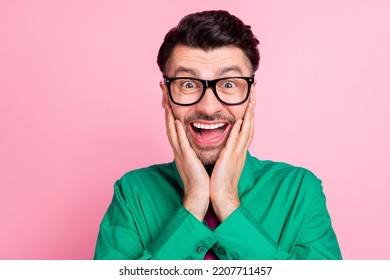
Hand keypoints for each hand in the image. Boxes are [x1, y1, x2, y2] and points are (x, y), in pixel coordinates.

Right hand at [164, 107, 209, 220]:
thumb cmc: (199, 182)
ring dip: (170, 120)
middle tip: (165, 104)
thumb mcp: (195, 164)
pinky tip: (178, 122)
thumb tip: (194, 149)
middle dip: (168, 117)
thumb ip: (193, 155)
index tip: (171, 110)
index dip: (171, 121)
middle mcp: (178, 153)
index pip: (174, 134)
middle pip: (170, 131)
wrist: (199, 195)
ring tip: (168, 108)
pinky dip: (178, 132)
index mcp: (181, 154)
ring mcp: (181, 155)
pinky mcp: (187, 159)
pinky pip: (181, 143)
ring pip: (173, 134)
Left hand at [210, 101, 254, 220]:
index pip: (247, 132)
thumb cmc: (222, 182)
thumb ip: (228, 154)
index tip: (250, 107)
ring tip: (251, 105)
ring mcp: (236, 154)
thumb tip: (227, 147)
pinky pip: (234, 141)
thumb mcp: (227, 164)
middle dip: (252, 114)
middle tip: (254, 100)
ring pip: (246, 133)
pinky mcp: (229, 158)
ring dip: (248, 118)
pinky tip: (239, 120)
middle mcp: (241, 151)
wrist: (223, 196)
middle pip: (250, 129)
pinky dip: (237, 130)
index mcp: (240, 153)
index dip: (250, 119)